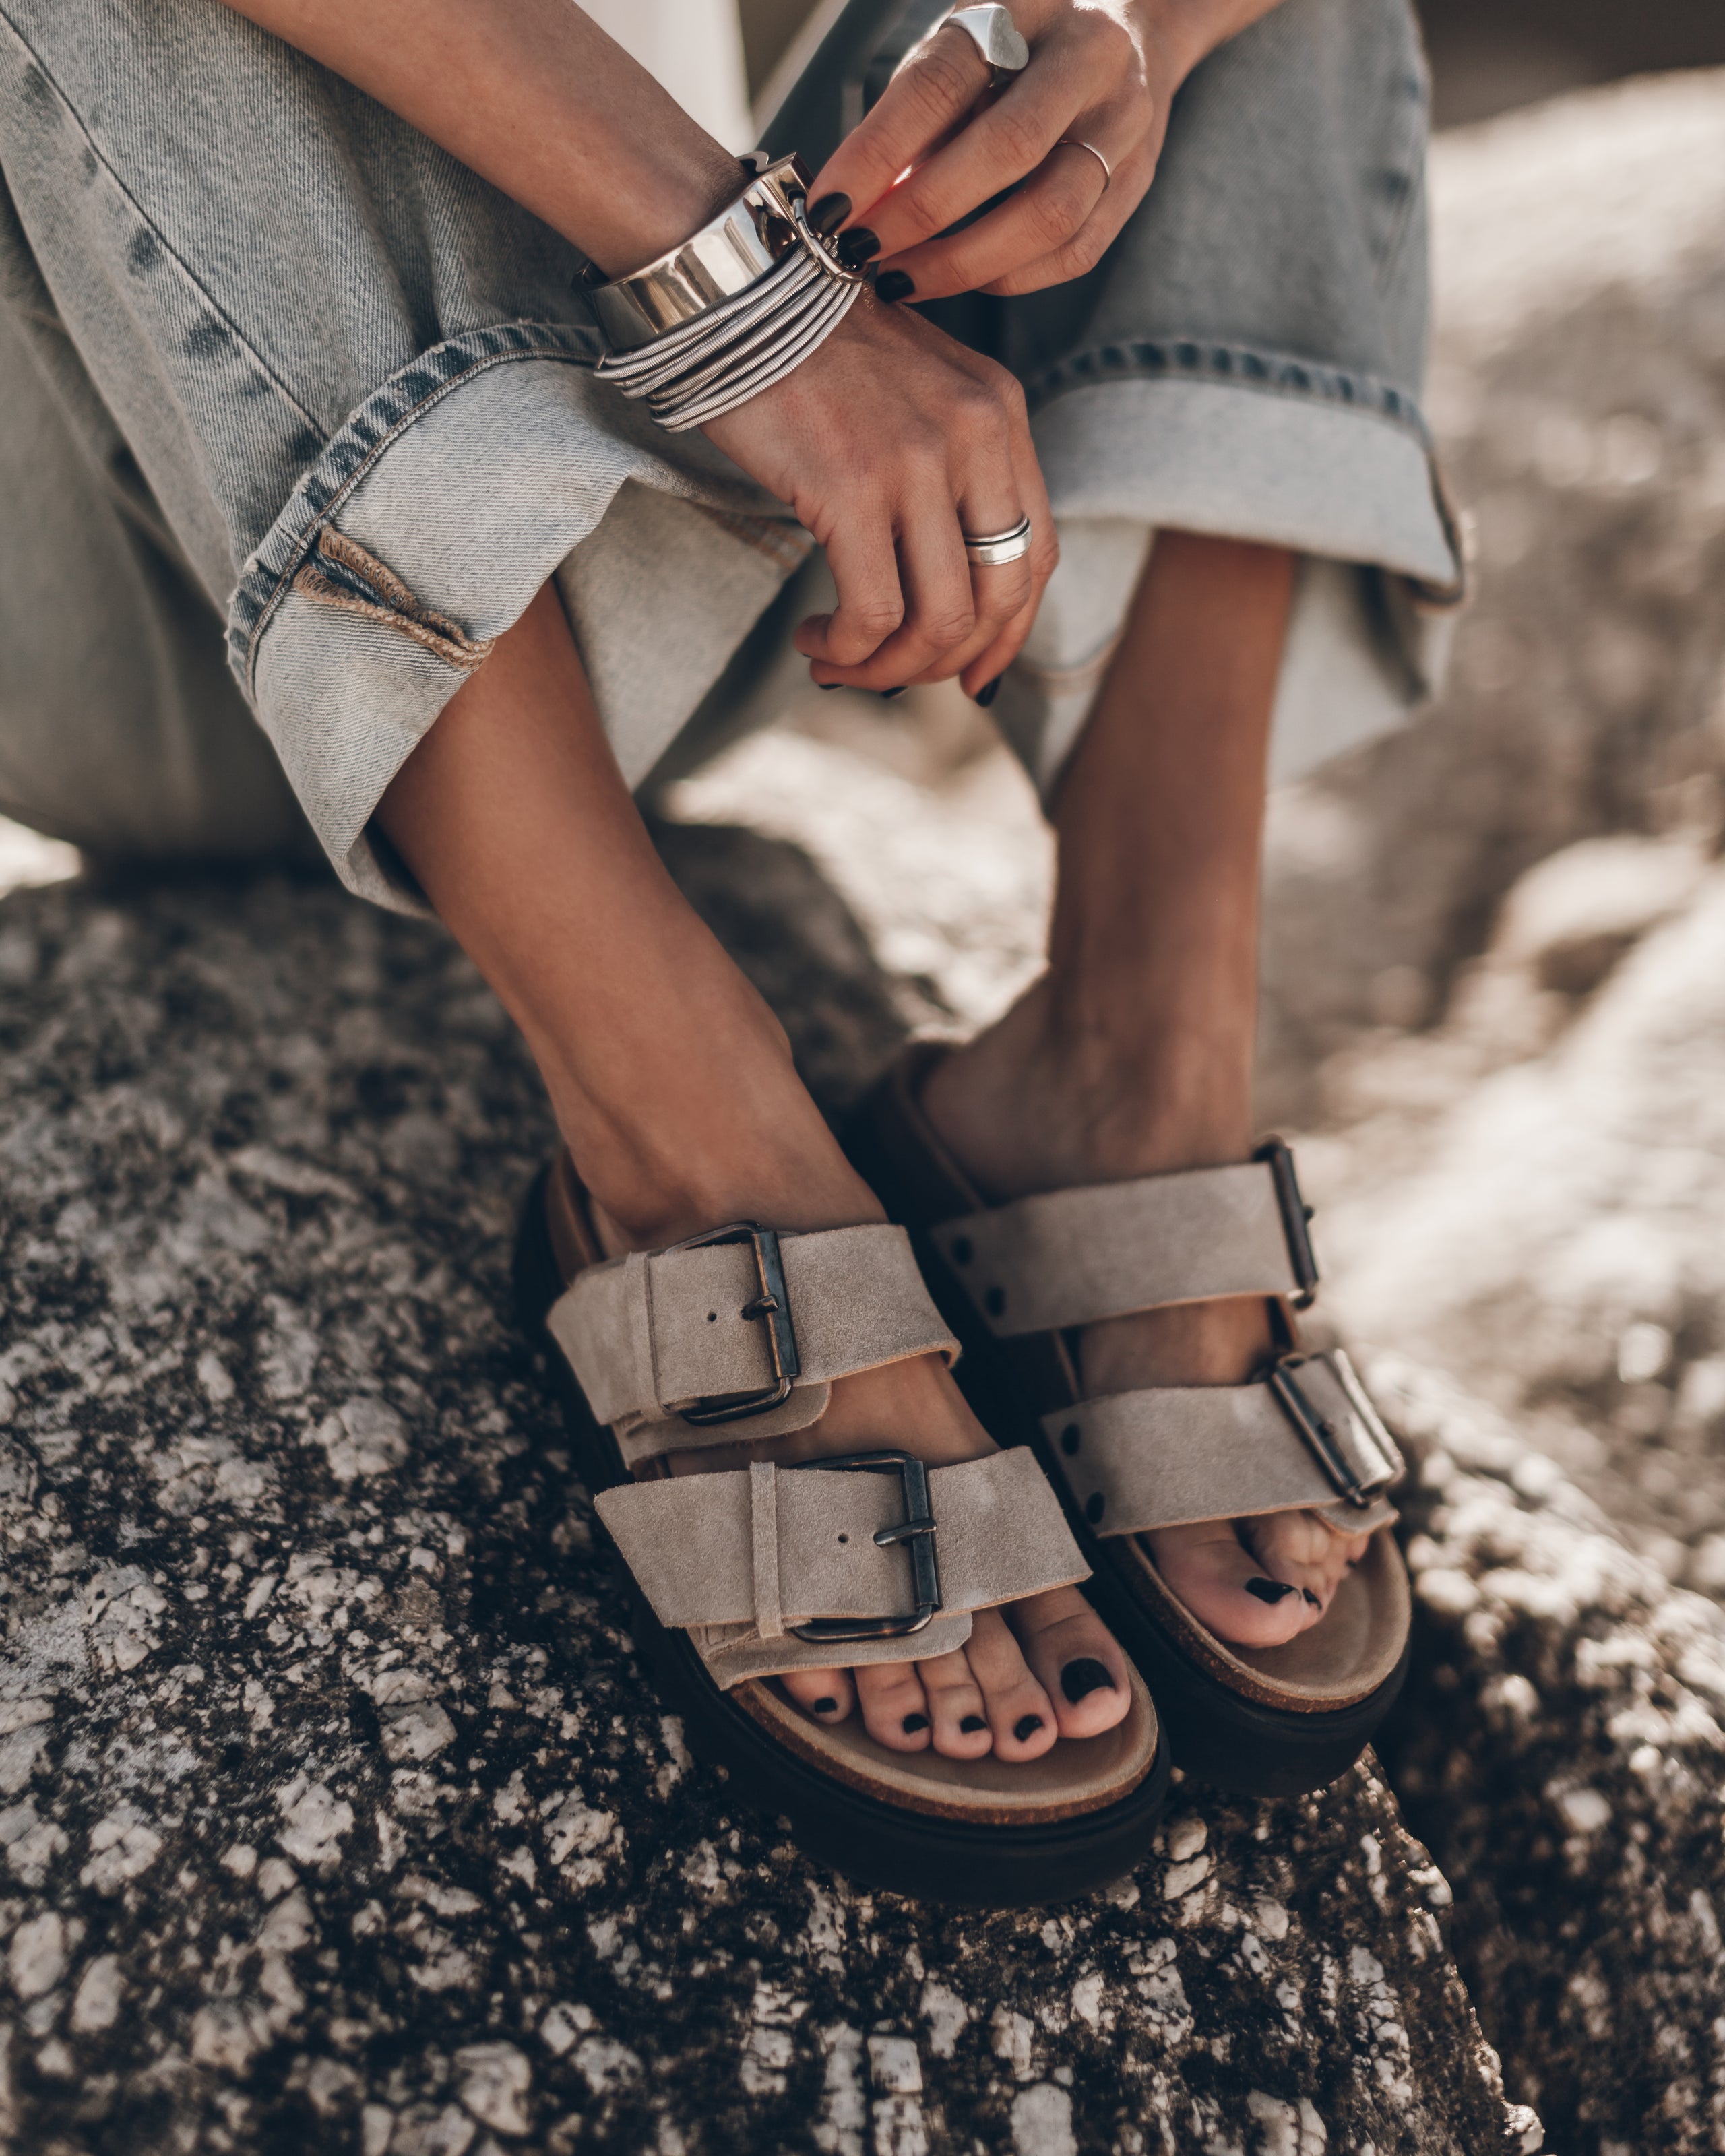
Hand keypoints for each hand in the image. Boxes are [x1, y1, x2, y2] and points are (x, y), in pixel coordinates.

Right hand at [703, 295, 1057, 695]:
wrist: (740, 286)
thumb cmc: (814, 351)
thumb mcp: (915, 393)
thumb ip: (949, 468)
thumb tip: (946, 583)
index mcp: (1001, 414)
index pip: (1036, 556)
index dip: (1010, 634)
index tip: (971, 675)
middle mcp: (976, 436)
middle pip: (997, 600)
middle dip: (945, 661)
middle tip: (890, 673)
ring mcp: (917, 462)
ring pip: (939, 620)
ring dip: (888, 666)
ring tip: (840, 663)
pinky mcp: (852, 488)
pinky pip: (872, 612)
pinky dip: (848, 649)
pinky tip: (814, 640)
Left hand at [808, 0, 1271, 300]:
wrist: (1134, 24)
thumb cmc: (1020, 43)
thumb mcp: (962, 45)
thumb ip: (915, 114)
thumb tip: (857, 203)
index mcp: (1029, 7)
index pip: (943, 82)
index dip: (880, 150)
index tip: (829, 205)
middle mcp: (1089, 60)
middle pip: (1008, 149)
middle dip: (922, 213)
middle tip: (861, 250)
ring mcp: (1125, 124)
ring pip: (1051, 214)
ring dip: (964, 262)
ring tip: (901, 279)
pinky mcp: (1138, 180)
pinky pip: (1075, 251)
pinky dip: (1010, 277)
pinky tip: (963, 279)